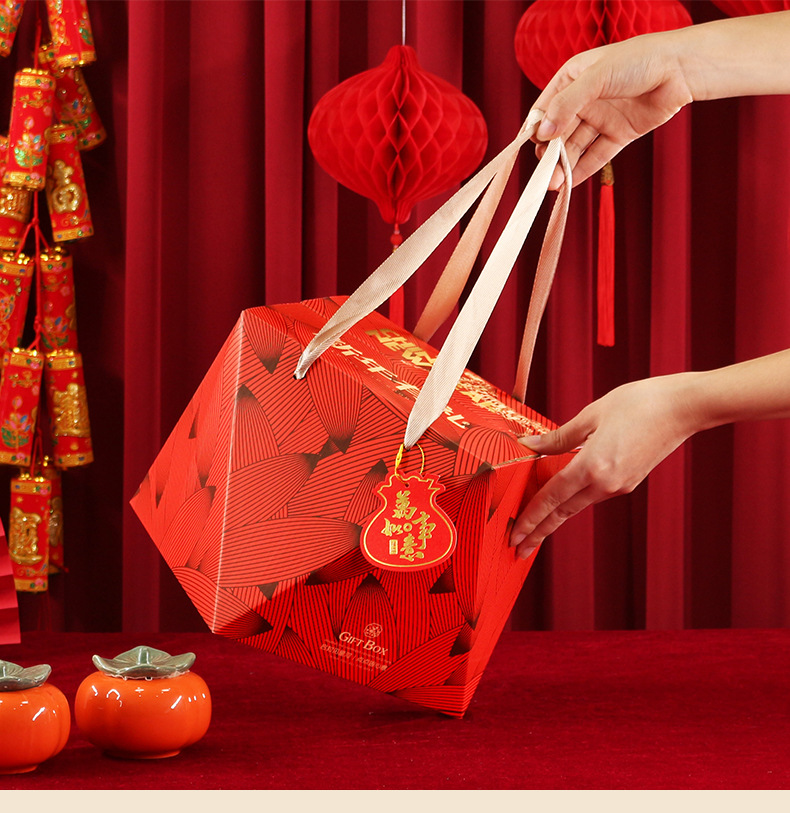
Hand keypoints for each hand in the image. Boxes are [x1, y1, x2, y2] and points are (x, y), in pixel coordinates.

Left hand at [510, 374, 700, 558]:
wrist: (685, 407)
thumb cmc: (640, 403)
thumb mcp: (592, 414)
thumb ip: (560, 437)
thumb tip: (530, 445)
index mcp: (594, 467)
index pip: (552, 498)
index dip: (531, 518)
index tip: (515, 535)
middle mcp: (607, 483)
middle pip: (563, 512)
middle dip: (539, 531)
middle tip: (518, 548)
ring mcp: (620, 485)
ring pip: (578, 504)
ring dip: (555, 517)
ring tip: (535, 529)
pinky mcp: (629, 481)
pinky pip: (593, 493)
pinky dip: (573, 500)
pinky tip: (562, 500)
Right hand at [532, 31, 693, 188]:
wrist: (680, 69)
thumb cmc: (638, 60)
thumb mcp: (596, 77)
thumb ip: (567, 104)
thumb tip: (543, 133)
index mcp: (572, 80)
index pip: (544, 109)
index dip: (535, 129)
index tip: (529, 146)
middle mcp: (584, 101)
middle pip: (558, 133)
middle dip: (549, 153)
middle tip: (543, 172)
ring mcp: (602, 119)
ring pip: (575, 147)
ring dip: (563, 165)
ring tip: (553, 183)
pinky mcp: (618, 135)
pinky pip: (596, 156)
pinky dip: (583, 171)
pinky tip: (569, 184)